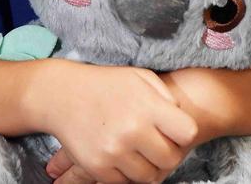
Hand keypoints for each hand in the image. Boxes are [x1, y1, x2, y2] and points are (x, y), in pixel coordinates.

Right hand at [41, 62, 197, 183]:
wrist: (63, 95)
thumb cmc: (106, 84)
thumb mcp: (139, 77)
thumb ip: (165, 97)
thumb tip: (181, 119)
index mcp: (147, 107)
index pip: (187, 133)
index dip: (182, 133)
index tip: (174, 130)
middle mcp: (132, 131)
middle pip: (171, 159)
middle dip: (167, 152)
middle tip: (156, 143)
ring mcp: (114, 152)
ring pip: (149, 177)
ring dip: (147, 165)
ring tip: (138, 149)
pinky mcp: (98, 168)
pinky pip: (125, 183)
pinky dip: (126, 172)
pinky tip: (121, 154)